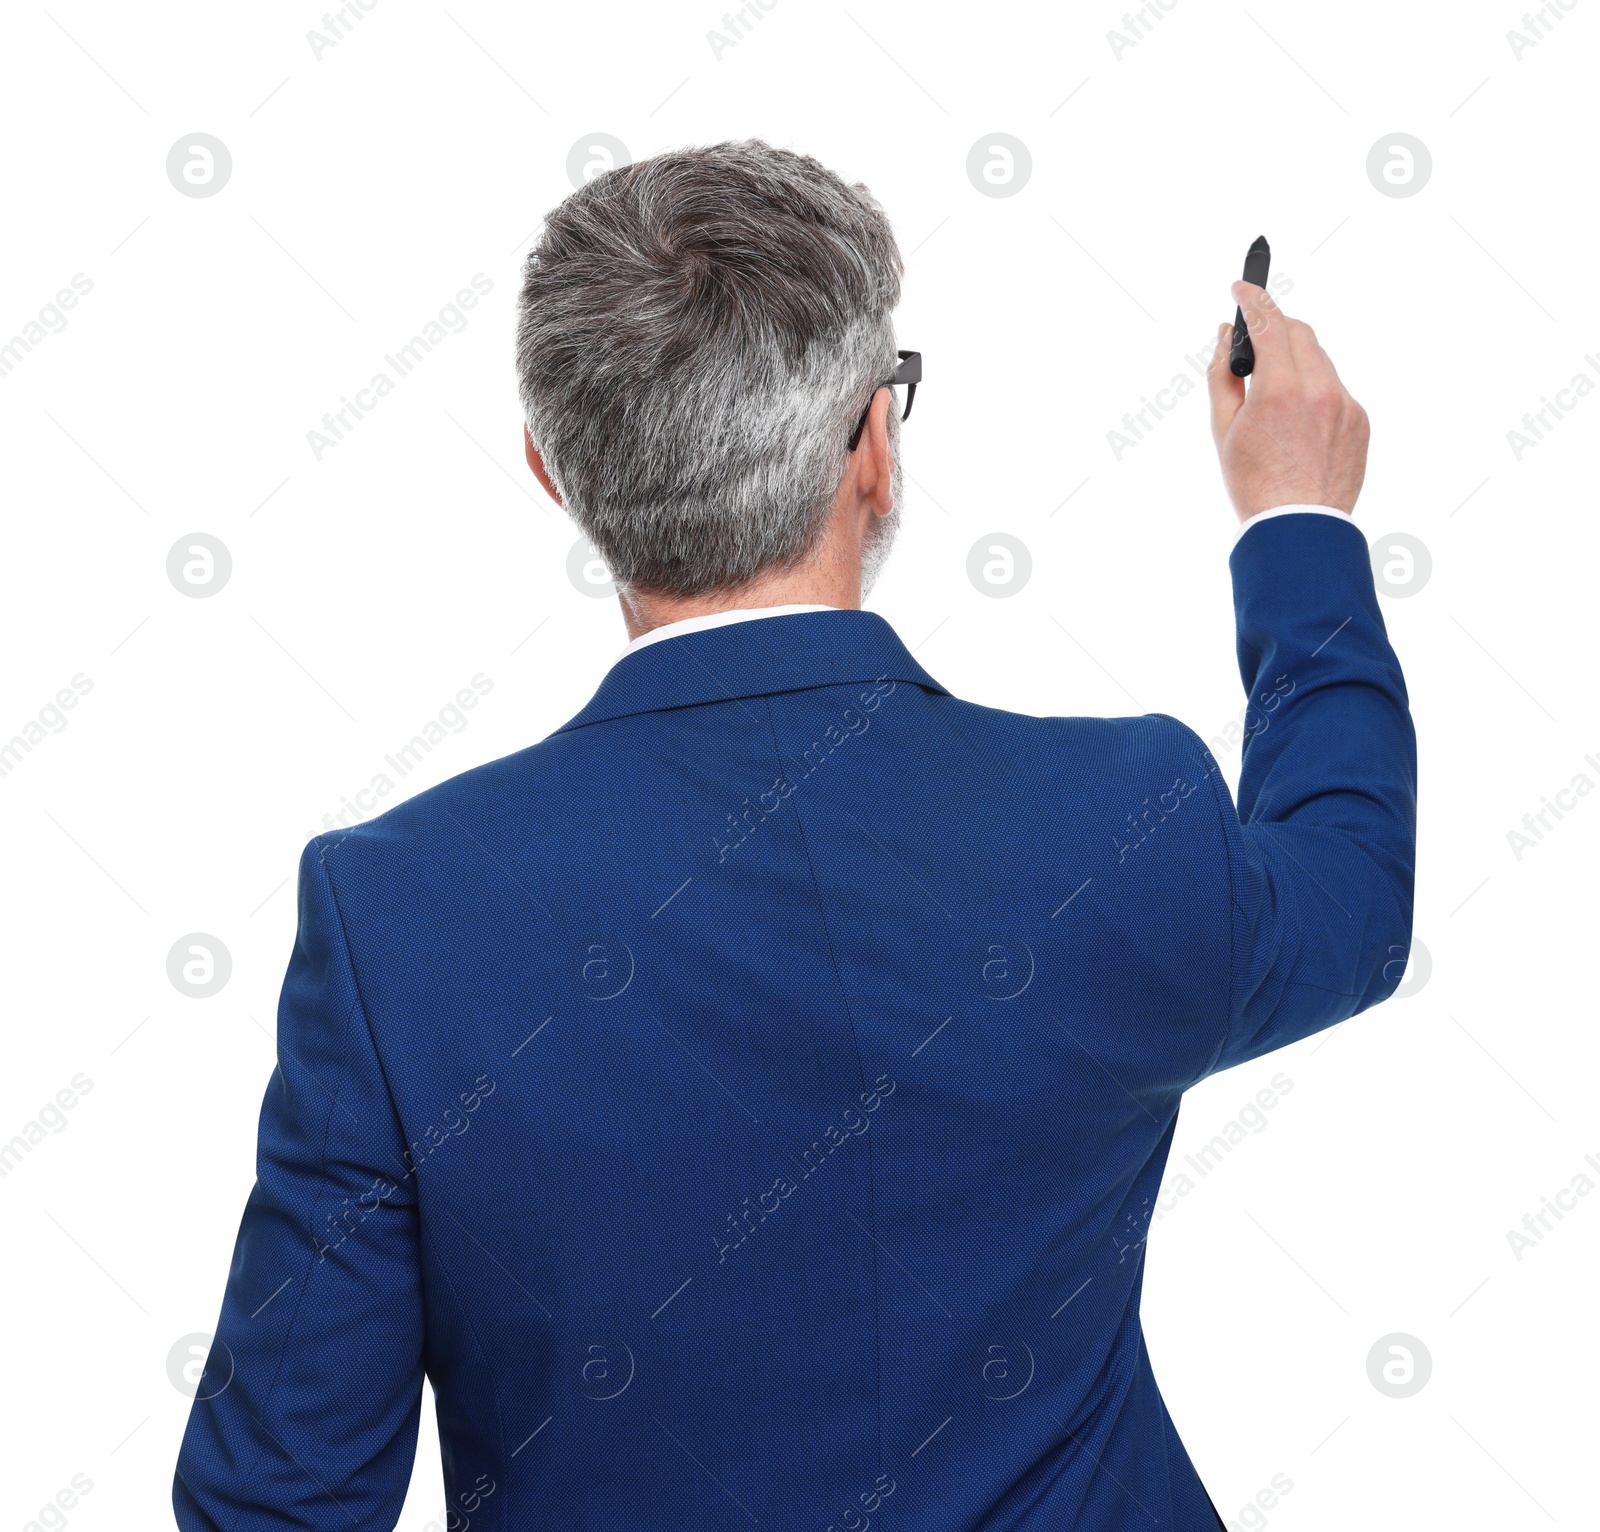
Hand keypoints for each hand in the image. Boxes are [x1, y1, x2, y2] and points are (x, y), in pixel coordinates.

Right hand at [1207, 281, 1368, 522]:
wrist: (1299, 528)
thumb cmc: (1254, 485)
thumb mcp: (1223, 430)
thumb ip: (1223, 375)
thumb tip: (1226, 337)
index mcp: (1280, 389)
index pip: (1270, 322)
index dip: (1253, 299)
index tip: (1241, 287)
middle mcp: (1320, 388)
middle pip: (1300, 332)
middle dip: (1276, 328)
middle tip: (1255, 343)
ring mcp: (1346, 403)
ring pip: (1319, 360)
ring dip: (1295, 361)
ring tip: (1274, 395)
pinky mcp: (1360, 420)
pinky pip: (1335, 388)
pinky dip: (1314, 390)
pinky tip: (1297, 423)